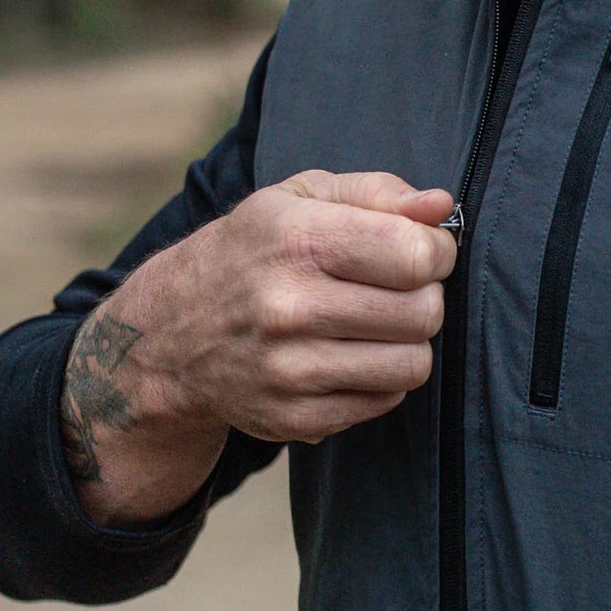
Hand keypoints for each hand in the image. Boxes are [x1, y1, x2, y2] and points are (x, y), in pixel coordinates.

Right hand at [61, 171, 455, 525]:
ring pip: (413, 363)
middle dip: (427, 294)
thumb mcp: (300, 197)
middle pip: (422, 312)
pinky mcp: (294, 418)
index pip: (413, 254)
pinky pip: (385, 400)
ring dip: (411, 339)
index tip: (426, 248)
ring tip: (381, 320)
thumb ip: (378, 192)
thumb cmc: (253, 250)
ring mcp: (289, 370)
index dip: (438, 250)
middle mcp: (289, 306)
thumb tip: (442, 206)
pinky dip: (383, 375)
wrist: (169, 333)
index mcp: (296, 239)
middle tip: (402, 286)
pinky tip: (353, 352)